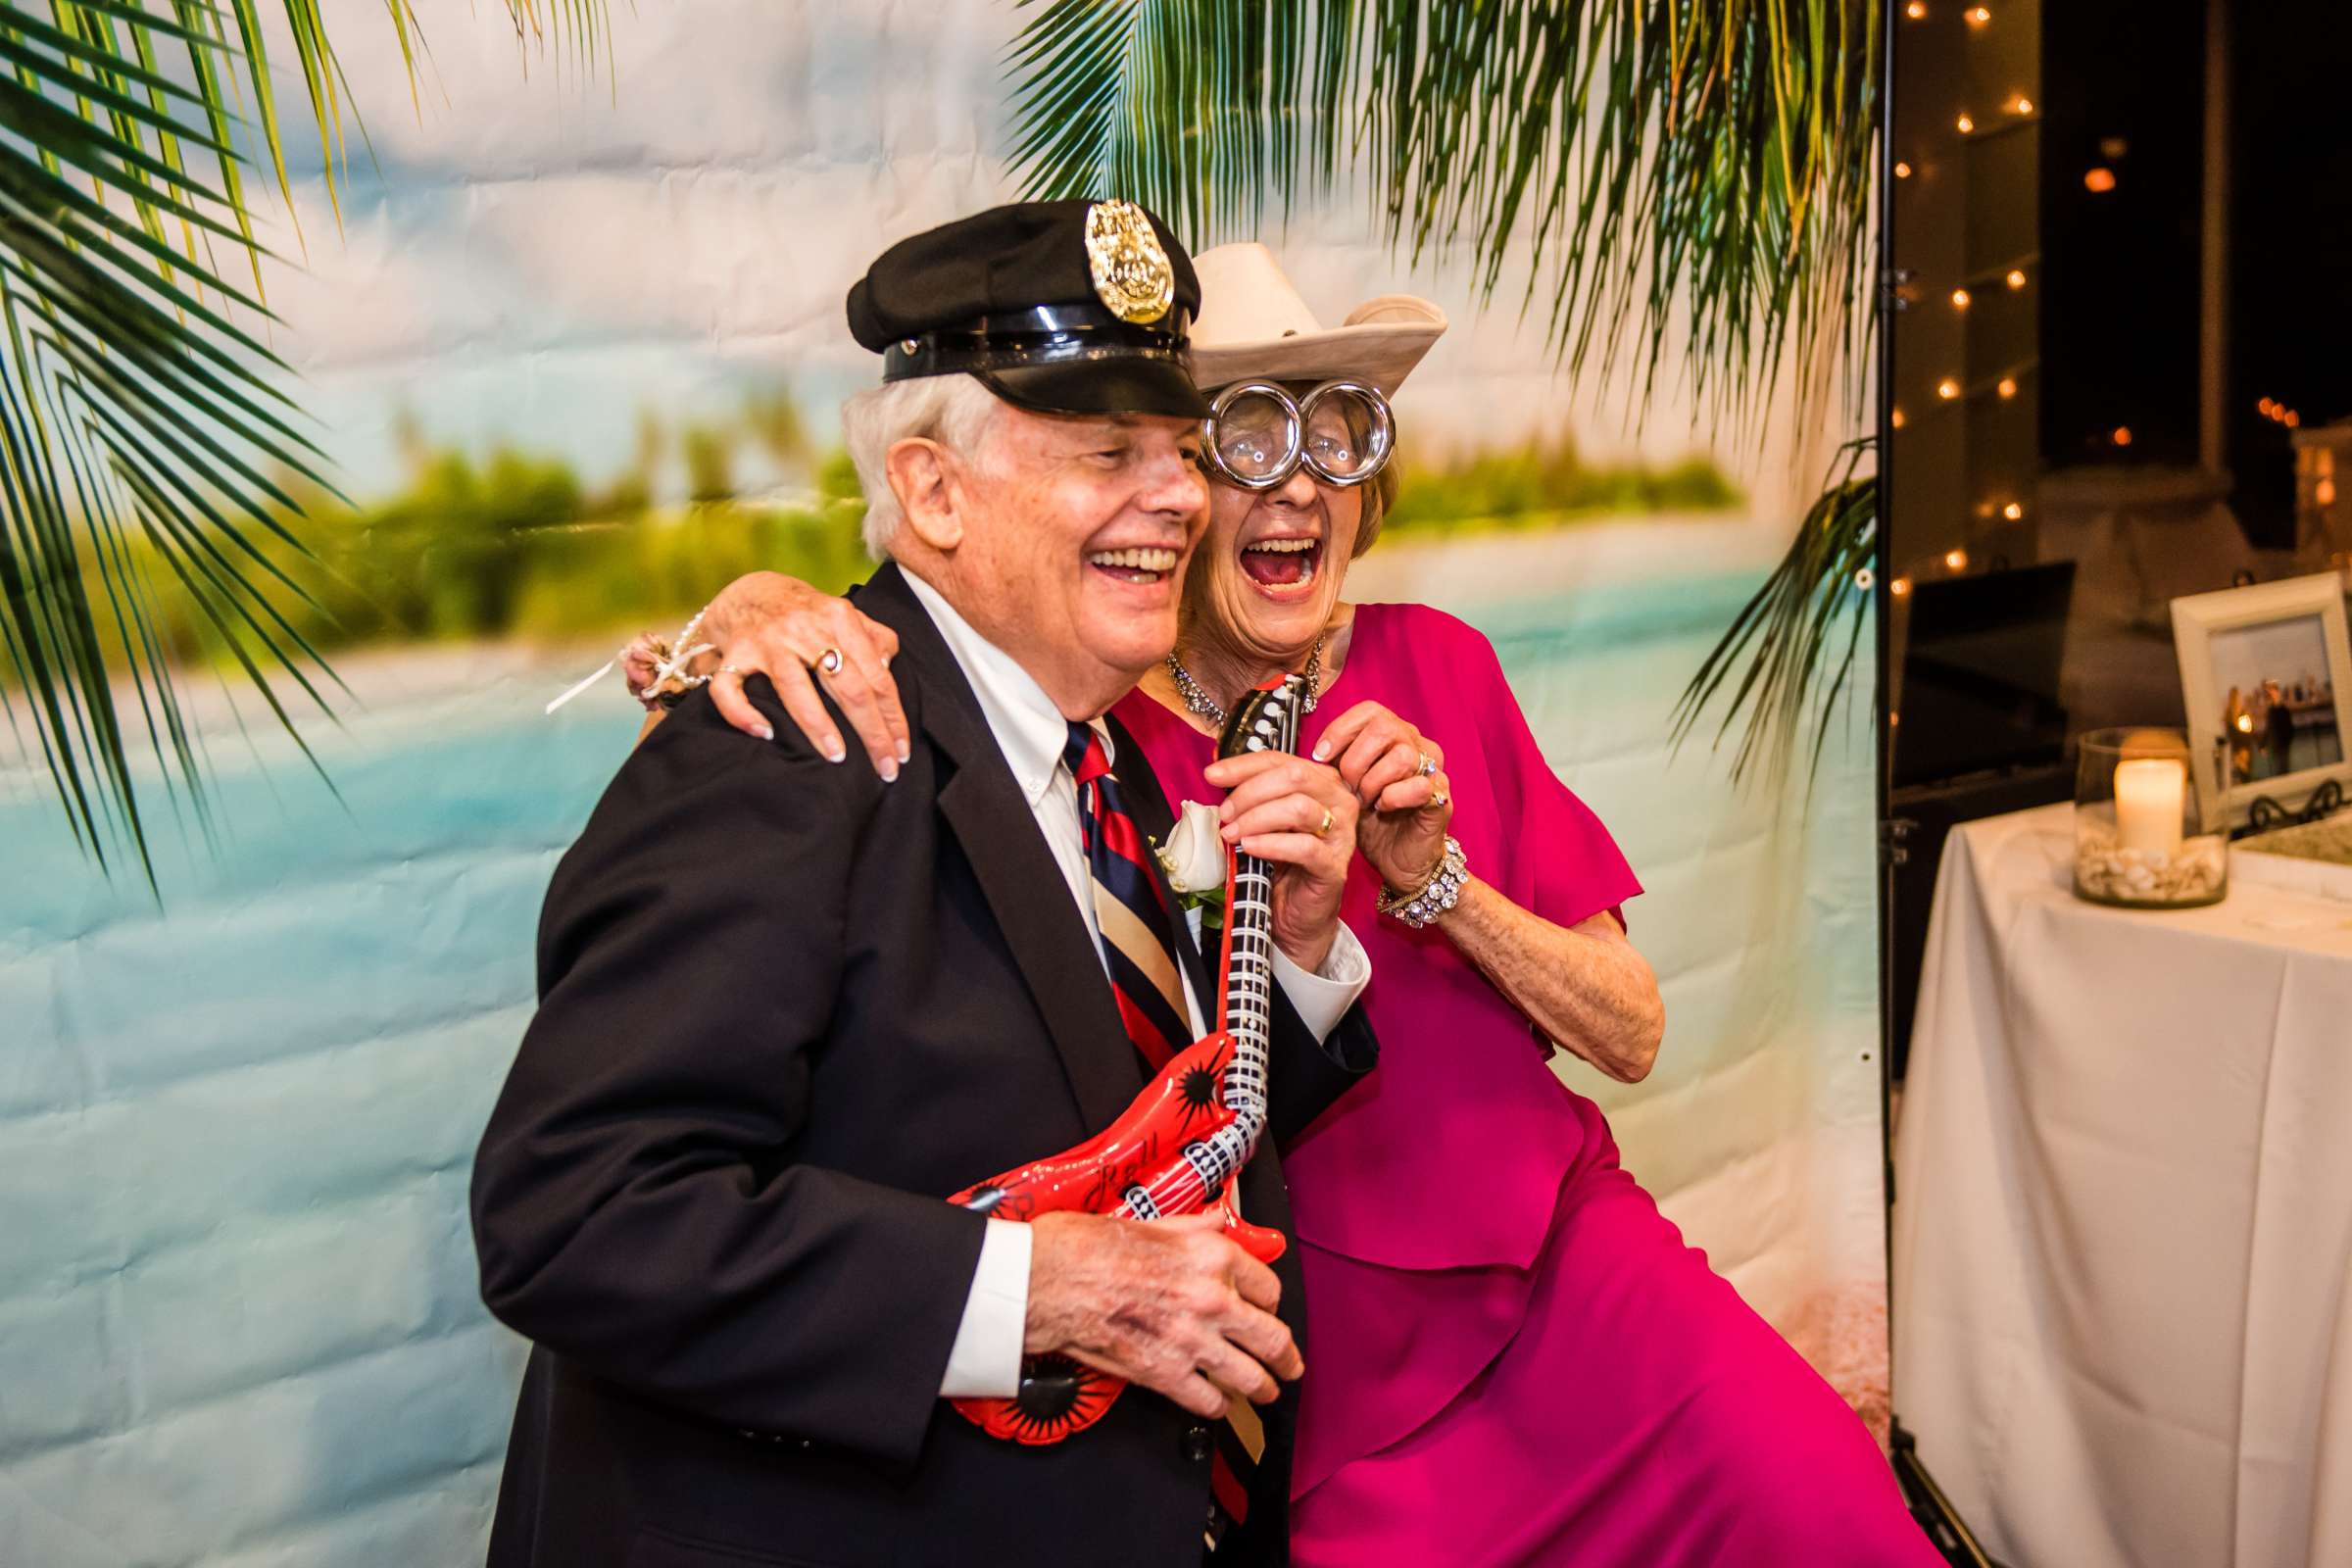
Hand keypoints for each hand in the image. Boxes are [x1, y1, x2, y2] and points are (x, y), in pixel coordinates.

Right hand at [698, 571, 908, 777]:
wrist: (750, 593)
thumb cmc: (807, 614)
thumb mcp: (846, 615)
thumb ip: (875, 639)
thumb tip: (888, 670)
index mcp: (839, 618)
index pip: (877, 676)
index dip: (893, 717)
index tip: (902, 750)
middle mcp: (804, 628)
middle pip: (847, 686)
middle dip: (871, 733)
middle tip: (885, 769)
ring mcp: (767, 642)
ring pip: (794, 689)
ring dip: (818, 726)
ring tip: (837, 756)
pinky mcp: (734, 655)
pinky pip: (730, 689)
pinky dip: (743, 713)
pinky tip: (766, 733)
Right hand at [1025, 1211, 1300, 1418]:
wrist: (1048, 1281)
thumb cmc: (1086, 1246)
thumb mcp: (1150, 1221)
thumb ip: (1193, 1227)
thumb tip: (1217, 1221)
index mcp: (1211, 1255)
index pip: (1267, 1286)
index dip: (1271, 1302)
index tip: (1269, 1311)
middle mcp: (1212, 1298)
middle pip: (1271, 1338)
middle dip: (1286, 1357)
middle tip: (1290, 1366)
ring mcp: (1192, 1340)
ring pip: (1249, 1375)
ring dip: (1262, 1388)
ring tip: (1265, 1393)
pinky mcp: (1165, 1374)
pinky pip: (1209, 1400)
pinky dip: (1218, 1407)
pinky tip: (1217, 1405)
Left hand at [1202, 750, 1357, 971]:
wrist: (1296, 914)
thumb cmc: (1281, 863)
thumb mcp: (1264, 820)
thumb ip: (1250, 796)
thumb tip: (1216, 773)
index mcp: (1322, 783)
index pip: (1281, 760)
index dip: (1243, 765)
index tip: (1213, 775)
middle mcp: (1339, 802)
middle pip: (1293, 776)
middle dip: (1249, 792)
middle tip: (1224, 814)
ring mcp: (1341, 834)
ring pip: (1298, 808)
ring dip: (1256, 818)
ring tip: (1232, 834)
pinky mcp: (1335, 866)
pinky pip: (1304, 847)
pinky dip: (1271, 844)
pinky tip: (1250, 847)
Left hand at [1312, 700, 1452, 893]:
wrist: (1395, 860)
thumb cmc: (1371, 820)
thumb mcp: (1345, 785)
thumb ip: (1336, 762)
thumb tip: (1313, 751)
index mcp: (1394, 736)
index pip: (1369, 711)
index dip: (1341, 730)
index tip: (1320, 756)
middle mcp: (1417, 746)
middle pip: (1385, 727)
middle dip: (1355, 759)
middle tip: (1347, 786)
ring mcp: (1433, 770)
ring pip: (1402, 756)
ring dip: (1373, 781)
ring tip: (1364, 801)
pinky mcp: (1441, 798)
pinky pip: (1419, 786)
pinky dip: (1393, 798)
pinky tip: (1383, 808)